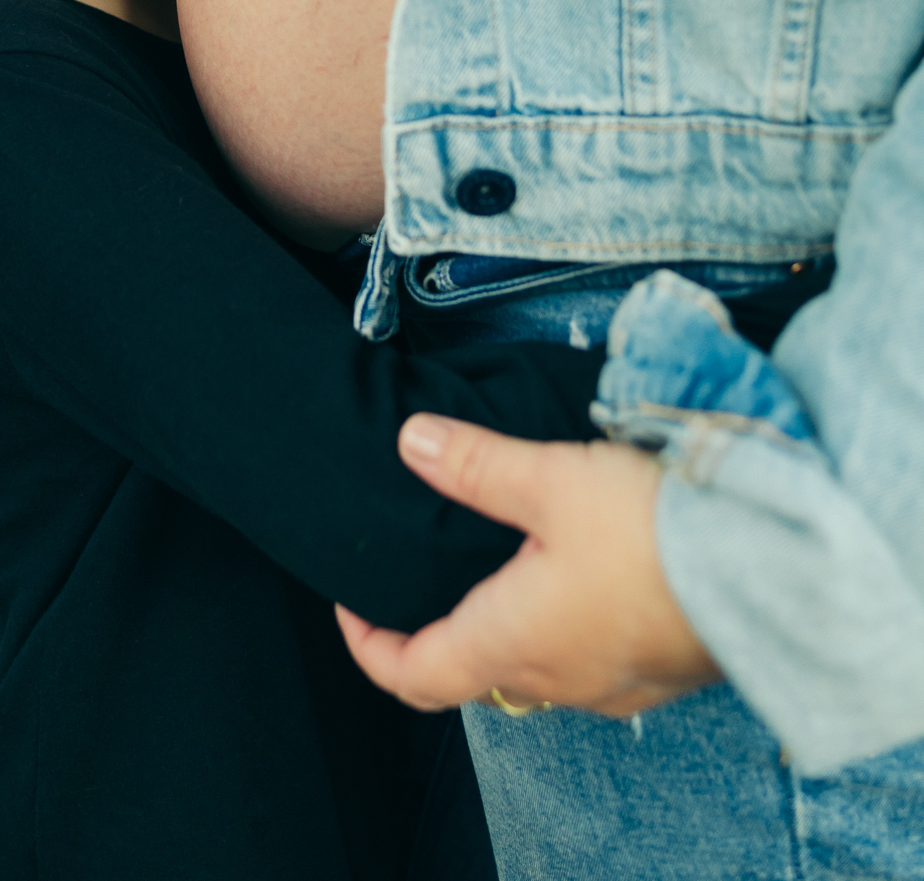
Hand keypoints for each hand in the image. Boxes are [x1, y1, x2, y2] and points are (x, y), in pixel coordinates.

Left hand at [336, 416, 720, 716]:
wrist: (776, 567)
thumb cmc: (657, 531)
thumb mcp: (552, 479)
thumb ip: (475, 464)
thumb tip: (410, 443)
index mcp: (511, 643)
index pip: (413, 675)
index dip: (368, 645)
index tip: (351, 605)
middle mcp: (558, 680)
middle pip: (470, 675)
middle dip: (435, 633)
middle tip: (418, 582)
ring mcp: (614, 684)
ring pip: (534, 668)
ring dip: (503, 627)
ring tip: (497, 563)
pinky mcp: (662, 669)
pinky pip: (590, 661)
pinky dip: (562, 627)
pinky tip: (580, 576)